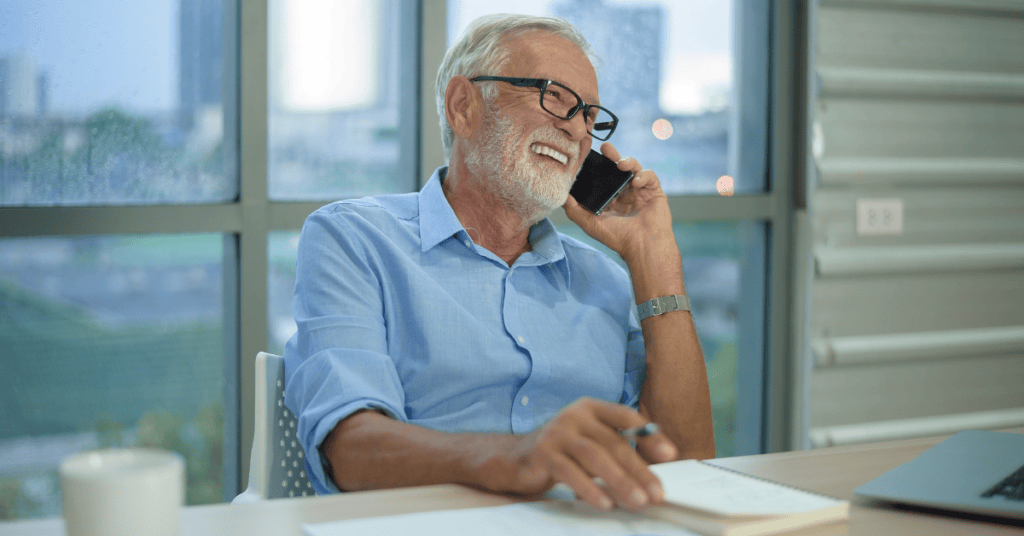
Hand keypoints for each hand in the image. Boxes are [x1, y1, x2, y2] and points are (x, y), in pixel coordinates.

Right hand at [493, 398, 676, 510]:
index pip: (626, 418)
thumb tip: (651, 473)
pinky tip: (605, 502)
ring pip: (595, 457)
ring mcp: (557, 433)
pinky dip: (590, 489)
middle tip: (656, 492)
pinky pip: (570, 472)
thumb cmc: (561, 451)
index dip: (649, 436)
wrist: (516, 458)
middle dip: (639, 470)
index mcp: (591, 408)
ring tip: (638, 501)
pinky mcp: (543, 453)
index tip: (670, 455)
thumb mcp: (590, 441)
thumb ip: (616, 448)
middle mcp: (574, 416)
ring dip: (620, 482)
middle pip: (614, 443)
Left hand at [563, 142, 673, 262]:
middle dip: (612, 156)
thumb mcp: (591, 224)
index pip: (603, 177)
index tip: (589, 156)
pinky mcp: (654, 191)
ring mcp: (640, 191)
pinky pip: (649, 176)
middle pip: (618, 168)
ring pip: (634, 168)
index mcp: (610, 198)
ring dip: (628, 162)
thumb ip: (575, 210)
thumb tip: (562, 196)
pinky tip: (636, 182)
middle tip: (605, 148)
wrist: (642, 246)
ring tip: (620, 164)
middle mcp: (625, 193)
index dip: (597, 166)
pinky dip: (643, 175)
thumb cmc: (617, 238)